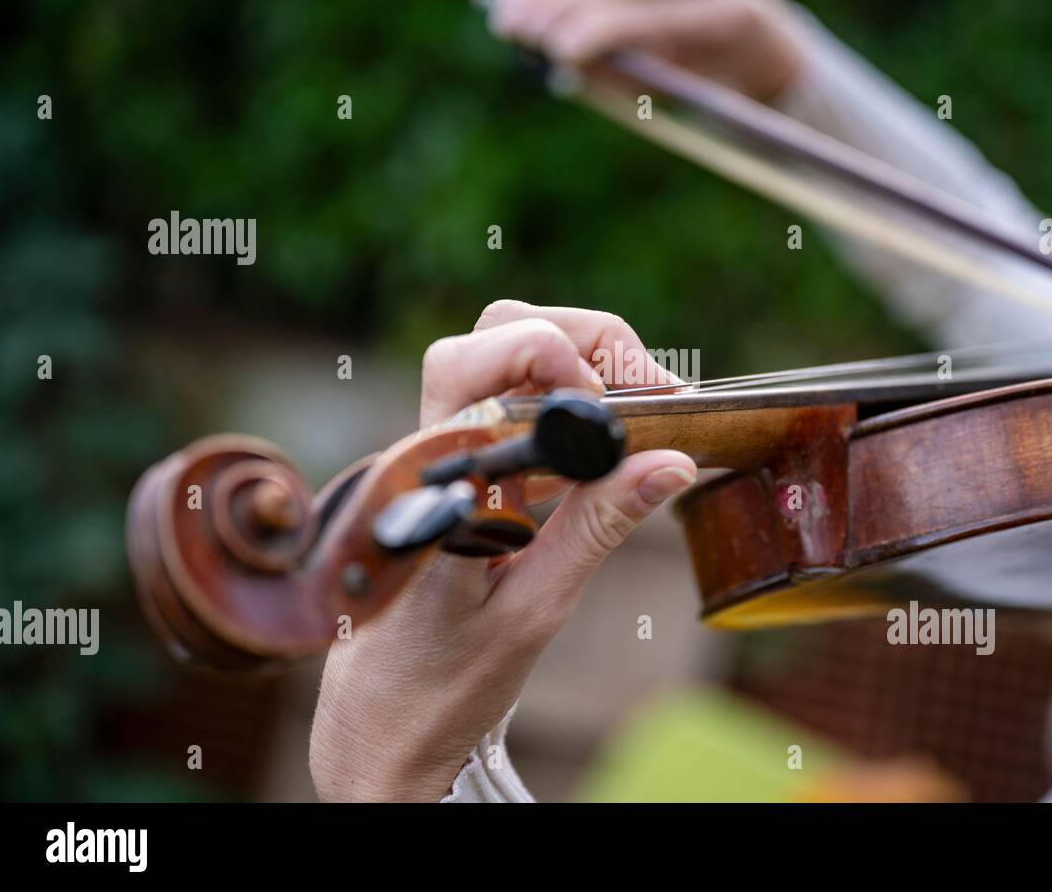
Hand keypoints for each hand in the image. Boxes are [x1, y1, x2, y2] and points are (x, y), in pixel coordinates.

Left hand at [309, 302, 696, 800]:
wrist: (380, 720)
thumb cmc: (444, 677)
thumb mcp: (536, 609)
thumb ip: (598, 526)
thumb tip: (671, 463)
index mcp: (439, 483)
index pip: (484, 367)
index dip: (560, 363)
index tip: (624, 410)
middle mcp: (427, 452)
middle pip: (493, 331)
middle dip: (580, 339)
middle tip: (646, 393)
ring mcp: (436, 454)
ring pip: (496, 350)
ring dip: (573, 359)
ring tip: (633, 409)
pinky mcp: (452, 466)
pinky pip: (505, 396)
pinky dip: (562, 393)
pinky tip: (601, 435)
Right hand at [489, 0, 804, 102]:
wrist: (762, 51)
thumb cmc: (722, 91)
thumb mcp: (684, 98)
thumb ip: (631, 80)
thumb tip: (566, 64)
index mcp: (733, 11)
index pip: (660, 10)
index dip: (603, 28)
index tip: (557, 50)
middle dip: (565, 2)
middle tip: (513, 24)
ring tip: (505, 11)